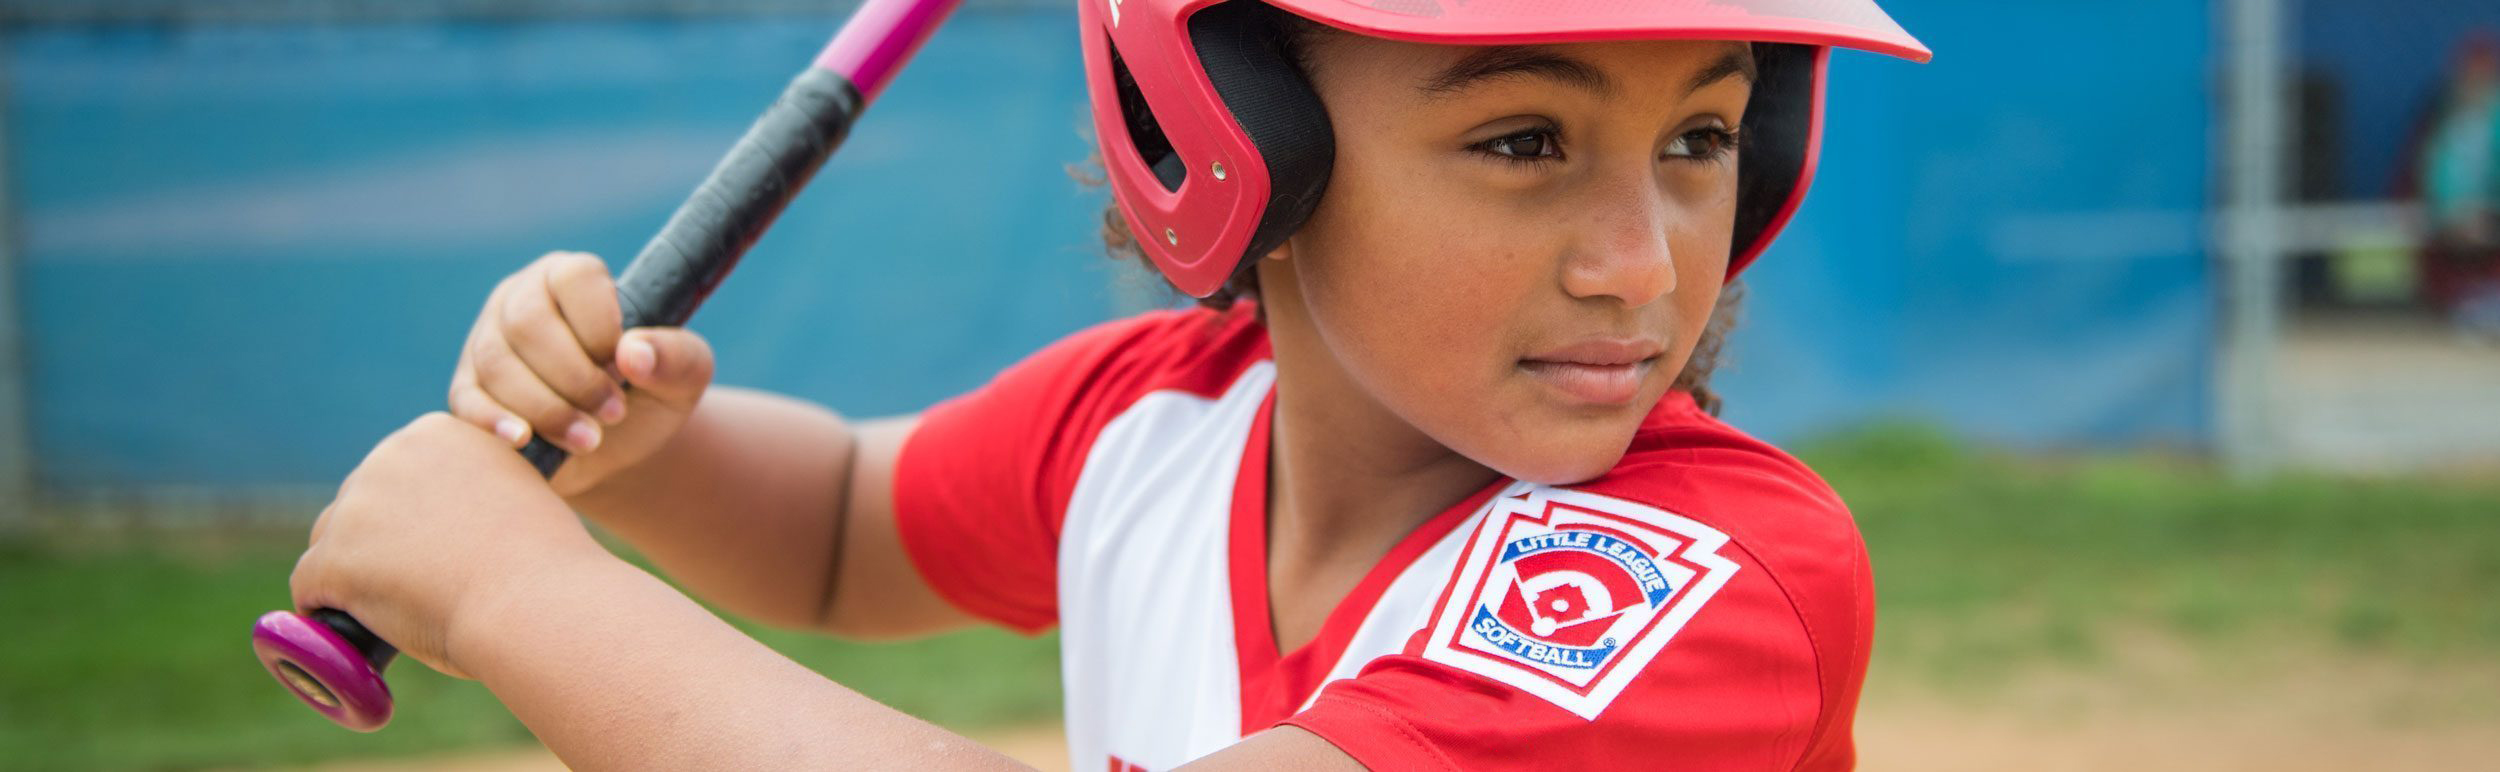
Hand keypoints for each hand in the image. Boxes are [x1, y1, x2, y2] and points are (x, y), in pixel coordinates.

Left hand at [289, 412, 609, 678]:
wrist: (536, 602)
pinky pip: (309, 586)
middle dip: (377, 541)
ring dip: (350, 572)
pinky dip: (326, 609)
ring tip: (388, 609)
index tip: (436, 546)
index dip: (412, 515)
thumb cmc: (543, 564)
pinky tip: (352, 630)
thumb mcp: (517, 495)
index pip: (399, 474)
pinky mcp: (333, 558)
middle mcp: (390, 455)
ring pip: (329, 542)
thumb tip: (455, 521)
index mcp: (438, 433)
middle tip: (415, 585)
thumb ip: (478, 490)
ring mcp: (357, 507)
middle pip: (360, 503)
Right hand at [449, 252, 715, 497]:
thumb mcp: (684, 376)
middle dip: (575, 377)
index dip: (600, 326)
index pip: (575, 278)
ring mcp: (486, 341)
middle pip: (527, 323)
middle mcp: (521, 299)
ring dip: (547, 407)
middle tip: (613, 413)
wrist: (616, 447)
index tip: (626, 367)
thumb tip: (634, 354)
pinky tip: (524, 440)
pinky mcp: (468, 388)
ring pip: (496, 363)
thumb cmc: (649, 395)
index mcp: (573, 279)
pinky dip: (495, 421)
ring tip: (590, 439)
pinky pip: (468, 399)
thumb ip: (675, 357)